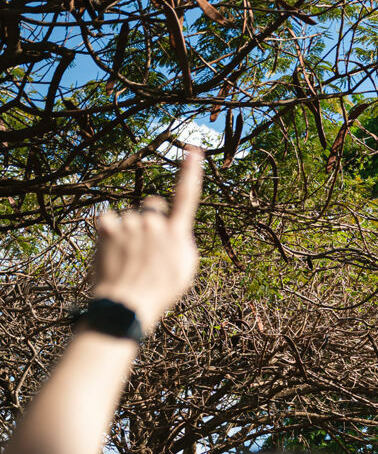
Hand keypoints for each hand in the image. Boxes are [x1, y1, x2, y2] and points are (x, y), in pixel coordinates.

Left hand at [91, 147, 203, 332]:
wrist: (128, 305)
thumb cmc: (159, 292)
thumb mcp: (185, 270)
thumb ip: (181, 242)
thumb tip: (173, 227)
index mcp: (178, 234)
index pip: (187, 196)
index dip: (191, 171)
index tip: (193, 149)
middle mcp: (156, 224)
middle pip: (151, 207)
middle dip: (148, 221)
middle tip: (143, 250)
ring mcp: (131, 225)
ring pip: (128, 218)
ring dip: (126, 233)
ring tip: (126, 261)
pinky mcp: (109, 228)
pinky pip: (108, 220)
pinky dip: (107, 233)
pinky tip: (111, 252)